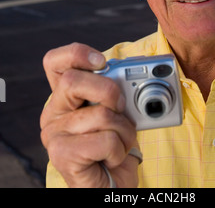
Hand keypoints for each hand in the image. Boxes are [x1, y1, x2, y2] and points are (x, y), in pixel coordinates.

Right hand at [40, 42, 138, 187]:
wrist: (111, 186)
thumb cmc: (115, 146)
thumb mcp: (117, 111)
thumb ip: (117, 90)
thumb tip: (135, 73)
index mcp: (64, 97)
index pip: (55, 62)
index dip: (77, 53)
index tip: (102, 61)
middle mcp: (53, 112)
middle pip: (74, 81)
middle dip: (109, 91)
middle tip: (121, 107)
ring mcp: (54, 134)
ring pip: (100, 114)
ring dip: (124, 130)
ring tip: (120, 143)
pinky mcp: (62, 155)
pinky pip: (105, 140)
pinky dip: (120, 149)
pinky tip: (112, 158)